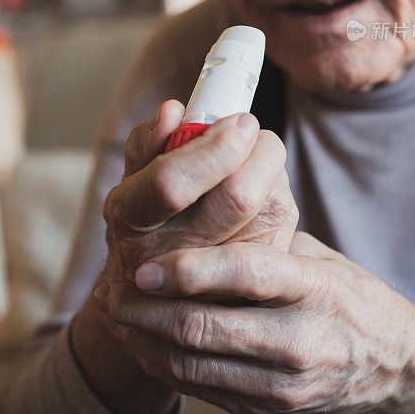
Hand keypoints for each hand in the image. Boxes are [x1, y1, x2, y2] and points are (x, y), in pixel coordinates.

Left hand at [96, 231, 414, 413]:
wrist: (395, 370)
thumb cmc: (352, 300)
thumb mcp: (319, 260)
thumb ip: (266, 244)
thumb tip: (207, 206)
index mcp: (316, 289)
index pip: (247, 274)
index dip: (190, 269)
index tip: (147, 264)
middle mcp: (300, 341)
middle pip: (205, 328)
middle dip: (148, 310)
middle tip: (116, 287)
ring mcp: (282, 387)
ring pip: (193, 365)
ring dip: (146, 339)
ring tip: (119, 313)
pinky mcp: (266, 413)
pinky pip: (201, 389)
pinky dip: (165, 365)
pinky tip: (147, 342)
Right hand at [103, 100, 297, 283]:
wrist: (153, 301)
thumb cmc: (145, 222)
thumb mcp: (132, 181)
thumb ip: (147, 142)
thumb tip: (173, 111)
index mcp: (130, 217)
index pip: (172, 183)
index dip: (212, 149)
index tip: (238, 121)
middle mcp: (169, 257)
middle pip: (236, 198)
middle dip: (258, 152)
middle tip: (251, 128)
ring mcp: (216, 279)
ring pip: (271, 208)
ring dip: (270, 168)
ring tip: (251, 156)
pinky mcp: (255, 284)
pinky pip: (284, 226)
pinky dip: (278, 193)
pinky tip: (259, 188)